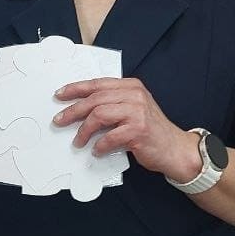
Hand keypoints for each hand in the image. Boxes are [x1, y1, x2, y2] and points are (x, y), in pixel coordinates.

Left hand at [52, 77, 200, 179]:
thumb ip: (112, 104)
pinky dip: (100, 146)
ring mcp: (137, 112)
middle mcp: (134, 95)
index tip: (60, 95)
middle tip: (59, 121)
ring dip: (84, 130)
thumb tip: (80, 110)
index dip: (76, 88)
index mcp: (131, 86)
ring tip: (78, 141)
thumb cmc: (150, 131)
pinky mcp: (138, 130)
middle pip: (95, 99)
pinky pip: (110, 137)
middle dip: (73, 111)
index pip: (97, 84)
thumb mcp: (133, 109)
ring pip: (99, 115)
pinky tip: (97, 151)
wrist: (174, 148)